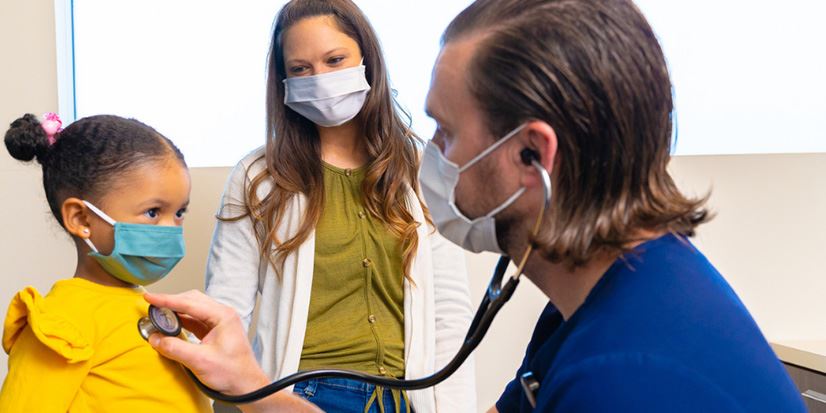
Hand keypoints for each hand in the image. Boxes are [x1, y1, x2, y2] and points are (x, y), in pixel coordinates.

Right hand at [144, 290, 266, 395]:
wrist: (245, 386)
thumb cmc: (232, 373)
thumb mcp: (200, 361)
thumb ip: (175, 348)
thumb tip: (155, 338)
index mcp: (223, 316)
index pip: (190, 303)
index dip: (167, 300)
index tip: (150, 297)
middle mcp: (222, 315)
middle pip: (192, 300)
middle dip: (171, 302)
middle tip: (151, 305)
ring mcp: (219, 322)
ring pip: (193, 309)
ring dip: (175, 311)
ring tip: (157, 314)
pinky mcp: (214, 331)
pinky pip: (194, 320)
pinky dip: (181, 321)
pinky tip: (170, 324)